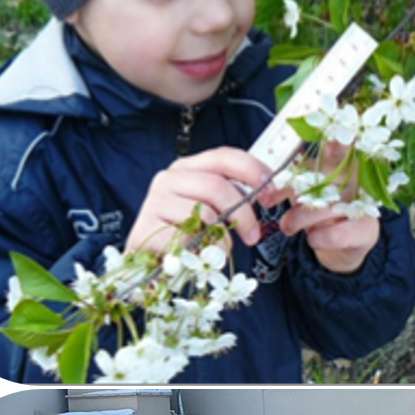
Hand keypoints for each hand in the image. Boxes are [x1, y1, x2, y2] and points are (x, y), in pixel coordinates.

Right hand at [126, 147, 280, 255]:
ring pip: (203, 214)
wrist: (150, 258)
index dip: (251, 170)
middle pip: (216, 186)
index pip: (223, 157)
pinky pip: (185, 238)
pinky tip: (195, 254)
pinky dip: (199, 250)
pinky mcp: (144, 228)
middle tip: (253, 236)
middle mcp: (167, 179)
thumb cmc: (185, 230)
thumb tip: (266, 193)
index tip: (270, 192)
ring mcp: (153, 202)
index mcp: (186, 168)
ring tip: (218, 248)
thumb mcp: (209, 206)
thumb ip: (231, 195)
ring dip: (221, 237)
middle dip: (243, 214)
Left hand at [282, 141, 378, 274]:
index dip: (337, 143)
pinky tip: (313, 238)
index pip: (342, 148)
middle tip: (271, 203)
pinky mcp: (366, 230)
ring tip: (287, 226)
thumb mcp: (300, 192)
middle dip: (296, 193)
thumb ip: (286, 186)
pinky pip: (339, 233)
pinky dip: (319, 238)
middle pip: (329, 179)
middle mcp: (358, 182)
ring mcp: (365, 206)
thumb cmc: (318, 211)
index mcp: (343, 167)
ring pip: (330, 206)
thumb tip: (265, 191)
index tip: (326, 143)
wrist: (337, 242)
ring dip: (300, 218)